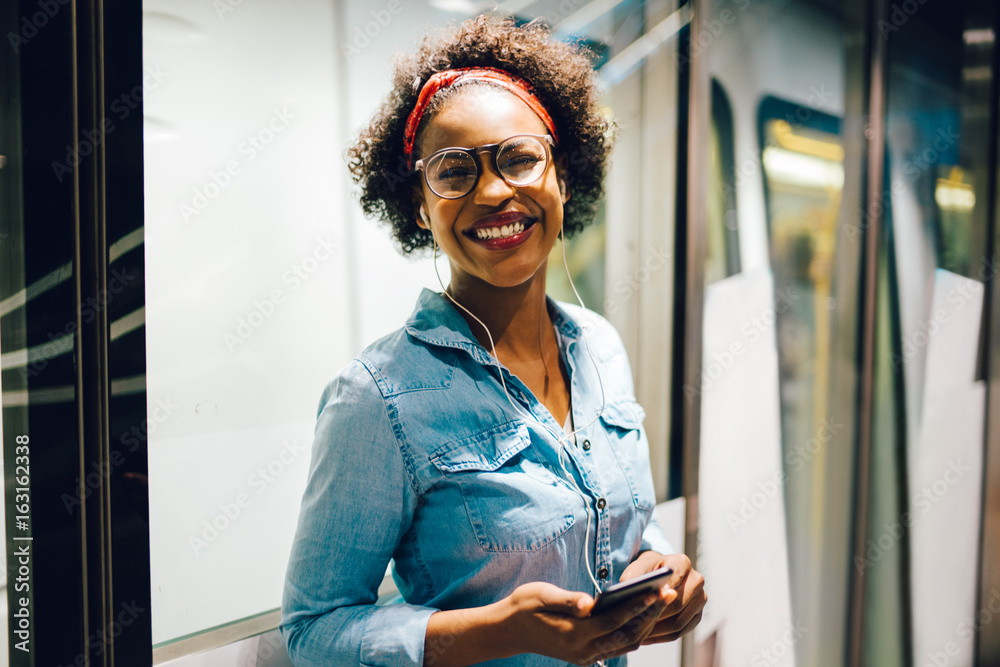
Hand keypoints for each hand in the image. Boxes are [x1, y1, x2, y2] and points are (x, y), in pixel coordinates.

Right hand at [497, 581, 668, 664]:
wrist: (506, 631)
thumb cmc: (523, 606)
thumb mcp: (541, 595)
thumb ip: (567, 600)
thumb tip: (590, 603)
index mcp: (572, 634)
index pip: (614, 621)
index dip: (637, 606)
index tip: (656, 590)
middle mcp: (582, 650)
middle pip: (626, 635)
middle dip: (650, 614)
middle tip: (669, 593)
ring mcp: (584, 656)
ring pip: (625, 643)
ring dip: (645, 624)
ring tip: (661, 601)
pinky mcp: (585, 655)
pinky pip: (617, 646)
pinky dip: (633, 631)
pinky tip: (643, 614)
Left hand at [619, 551, 706, 644]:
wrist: (657, 575)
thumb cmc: (645, 572)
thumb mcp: (636, 570)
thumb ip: (635, 580)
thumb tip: (640, 597)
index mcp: (681, 563)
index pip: (674, 580)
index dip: (660, 596)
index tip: (645, 605)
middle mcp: (696, 579)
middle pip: (677, 605)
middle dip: (656, 617)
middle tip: (635, 627)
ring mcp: (700, 598)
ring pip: (679, 622)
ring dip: (657, 631)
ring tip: (637, 634)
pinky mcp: (697, 615)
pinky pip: (681, 632)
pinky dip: (662, 636)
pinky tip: (646, 636)